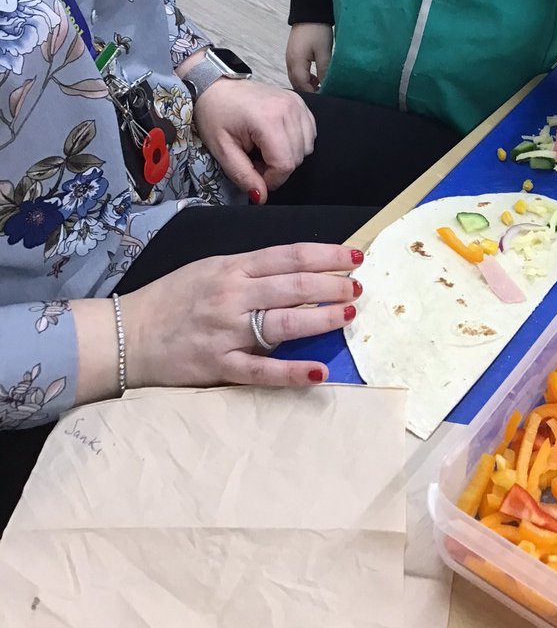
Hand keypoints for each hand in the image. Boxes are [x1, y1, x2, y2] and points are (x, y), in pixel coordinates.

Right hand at [119, 243, 362, 389]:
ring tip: (347, 314)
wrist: (126, 335)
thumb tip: (296, 272)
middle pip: (293, 286)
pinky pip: (262, 371)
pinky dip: (292, 372)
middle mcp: (233, 295)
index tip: (353, 256)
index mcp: (233, 268)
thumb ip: (250, 271)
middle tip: (358, 287)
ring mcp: (227, 332)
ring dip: (321, 318)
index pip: (289, 256)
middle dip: (331, 285)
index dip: (326, 255)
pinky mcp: (219, 366)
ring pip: (284, 323)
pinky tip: (319, 372)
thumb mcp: (211, 269)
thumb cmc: (172, 299)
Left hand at [193, 79, 316, 202]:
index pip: (285, 164)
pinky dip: (296, 143)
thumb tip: (261, 197)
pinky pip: (309, 134)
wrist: (217, 86)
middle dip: (276, 168)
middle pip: (297, 158)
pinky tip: (276, 139)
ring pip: (306, 148)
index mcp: (267, 119)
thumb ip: (243, 175)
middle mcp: (288, 109)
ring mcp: (297, 103)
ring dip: (287, 156)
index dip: (271, 179)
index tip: (254, 174)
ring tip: (263, 148)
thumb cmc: (215, 114)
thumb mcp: (222, 150)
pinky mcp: (300, 102)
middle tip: (254, 160)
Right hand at [287, 23, 333, 92]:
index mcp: (295, 63)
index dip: (314, 94)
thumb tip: (326, 87)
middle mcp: (289, 63)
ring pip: (296, 79)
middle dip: (309, 92)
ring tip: (321, 87)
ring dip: (306, 85)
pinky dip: (305, 78)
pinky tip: (315, 78)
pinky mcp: (293, 55)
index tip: (325, 98)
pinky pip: (297, 72)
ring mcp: (290, 59)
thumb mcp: (324, 52)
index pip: (302, 86)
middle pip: (296, 84)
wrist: (310, 12)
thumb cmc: (317, 30)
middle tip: (323, 95)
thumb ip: (324, 71)